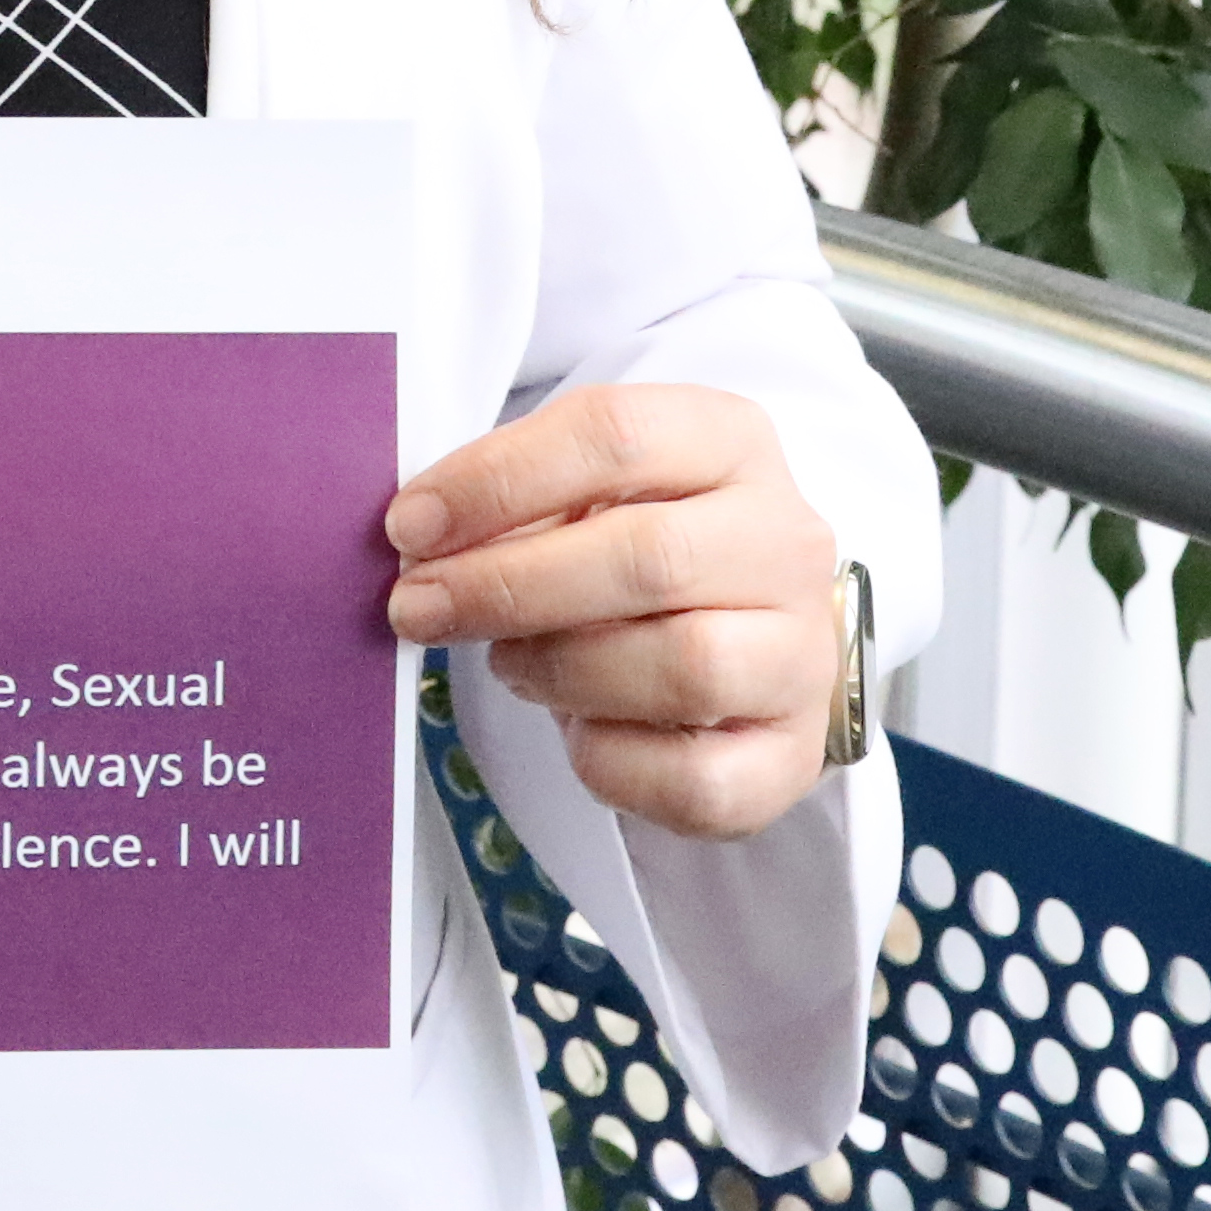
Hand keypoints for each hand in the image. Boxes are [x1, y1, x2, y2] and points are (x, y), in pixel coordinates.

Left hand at [382, 382, 851, 843]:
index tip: (409, 525)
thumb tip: (423, 540)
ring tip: (510, 662)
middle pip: (648, 556)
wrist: (744, 647)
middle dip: (507, 585)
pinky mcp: (790, 758)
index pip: (617, 433)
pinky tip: (578, 733)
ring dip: (562, 670)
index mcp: (732, 443)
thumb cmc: (639, 557)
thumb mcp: (587, 497)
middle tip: (419, 607)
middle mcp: (786, 543)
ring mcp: (801, 655)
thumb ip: (518, 504)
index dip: (497, 480)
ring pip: (684, 667)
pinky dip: (611, 762)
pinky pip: (693, 777)